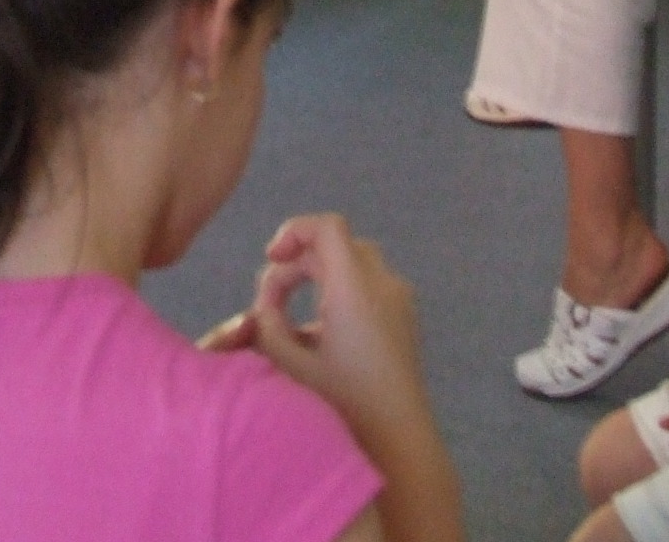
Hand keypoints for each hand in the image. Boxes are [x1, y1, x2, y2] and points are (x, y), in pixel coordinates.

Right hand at [237, 215, 433, 440]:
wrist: (399, 440)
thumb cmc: (344, 404)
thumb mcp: (291, 366)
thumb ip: (267, 326)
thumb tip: (263, 308)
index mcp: (355, 289)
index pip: (327, 227)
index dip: (293, 231)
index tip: (271, 259)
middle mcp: (383, 285)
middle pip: (336, 244)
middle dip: (299, 262)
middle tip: (272, 301)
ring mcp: (400, 301)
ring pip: (353, 263)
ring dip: (319, 277)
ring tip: (294, 318)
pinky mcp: (405, 319)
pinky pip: (369, 285)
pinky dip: (340, 292)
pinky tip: (323, 334)